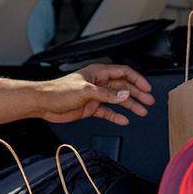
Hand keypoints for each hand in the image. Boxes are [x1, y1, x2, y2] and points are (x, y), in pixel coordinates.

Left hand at [36, 64, 154, 125]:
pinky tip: (124, 120)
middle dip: (137, 93)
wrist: (44, 103)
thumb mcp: (86, 91)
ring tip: (142, 112)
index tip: (147, 88)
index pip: (123, 73)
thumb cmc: (59, 91)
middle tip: (149, 101)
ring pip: (118, 100)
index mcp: (98, 73)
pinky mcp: (90, 108)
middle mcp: (99, 83)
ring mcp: (95, 96)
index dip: (137, 79)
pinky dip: (116, 116)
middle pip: (123, 87)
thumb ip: (107, 94)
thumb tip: (124, 94)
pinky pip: (108, 111)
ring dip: (130, 105)